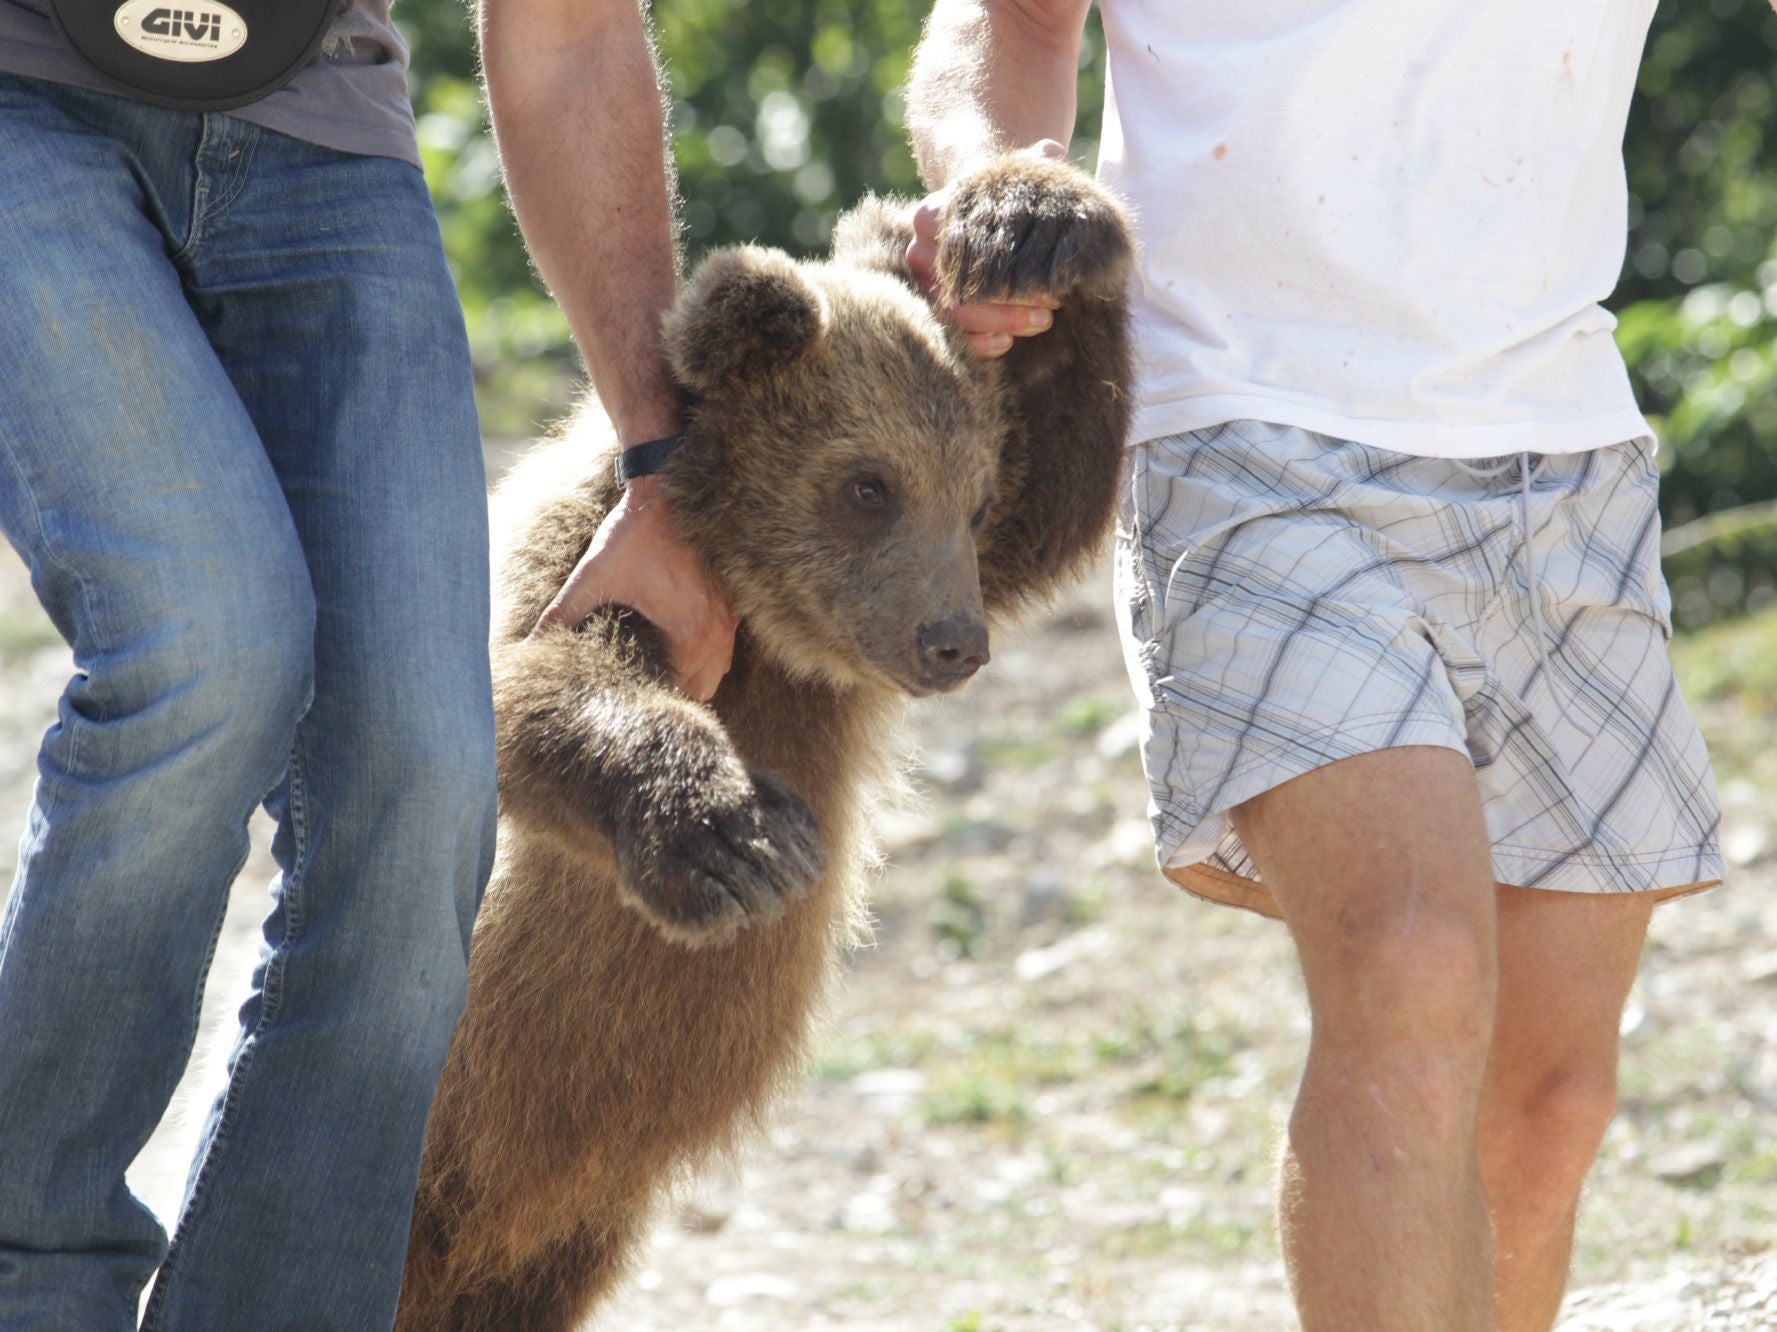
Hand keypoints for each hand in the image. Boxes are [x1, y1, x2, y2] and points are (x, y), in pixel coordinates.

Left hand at [535, 475, 737, 700]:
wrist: (668, 488)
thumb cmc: (633, 534)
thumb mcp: (592, 576)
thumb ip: (561, 615)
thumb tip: (532, 644)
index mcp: (690, 634)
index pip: (676, 691)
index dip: (649, 692)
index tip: (625, 685)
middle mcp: (718, 632)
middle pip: (701, 690)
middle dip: (672, 687)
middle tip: (638, 676)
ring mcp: (730, 618)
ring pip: (717, 670)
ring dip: (692, 671)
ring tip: (657, 661)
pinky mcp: (732, 603)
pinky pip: (725, 645)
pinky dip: (704, 650)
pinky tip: (675, 638)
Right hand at [907, 139, 1068, 357]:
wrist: (984, 212)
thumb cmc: (1004, 197)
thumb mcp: (1019, 176)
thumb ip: (1035, 165)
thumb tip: (1051, 152)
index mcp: (932, 216)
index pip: (960, 250)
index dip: (1007, 268)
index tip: (1046, 275)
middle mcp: (919, 253)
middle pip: (959, 289)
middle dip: (1010, 304)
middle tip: (1053, 306)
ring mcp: (925, 286)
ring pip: (957, 316)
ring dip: (1004, 323)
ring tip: (1044, 320)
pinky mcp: (936, 313)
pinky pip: (955, 338)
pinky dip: (984, 343)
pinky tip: (1011, 339)